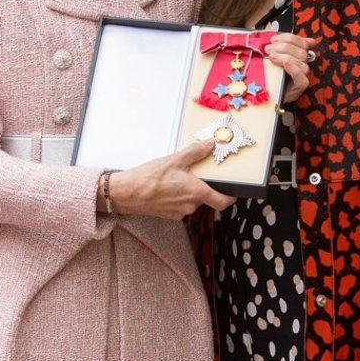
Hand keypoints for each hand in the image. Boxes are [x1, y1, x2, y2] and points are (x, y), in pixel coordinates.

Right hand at [108, 140, 235, 219]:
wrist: (127, 193)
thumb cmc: (149, 177)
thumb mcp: (175, 159)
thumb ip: (196, 152)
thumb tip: (210, 145)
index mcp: (196, 192)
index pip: (222, 202)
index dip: (230, 198)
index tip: (232, 193)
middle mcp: (191, 206)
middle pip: (205, 198)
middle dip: (201, 187)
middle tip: (191, 175)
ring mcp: (180, 213)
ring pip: (191, 201)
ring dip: (187, 192)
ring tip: (174, 180)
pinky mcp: (170, 216)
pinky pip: (179, 206)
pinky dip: (176, 197)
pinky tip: (166, 188)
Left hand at [264, 33, 313, 102]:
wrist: (272, 96)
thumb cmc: (274, 77)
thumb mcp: (274, 60)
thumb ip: (277, 48)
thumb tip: (275, 37)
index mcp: (301, 55)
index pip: (301, 42)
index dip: (287, 38)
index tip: (273, 39)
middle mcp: (305, 63)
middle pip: (300, 50)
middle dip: (282, 46)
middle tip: (268, 49)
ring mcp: (304, 75)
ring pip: (301, 60)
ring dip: (283, 55)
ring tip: (270, 56)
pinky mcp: (301, 85)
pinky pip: (299, 73)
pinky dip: (291, 65)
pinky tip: (281, 62)